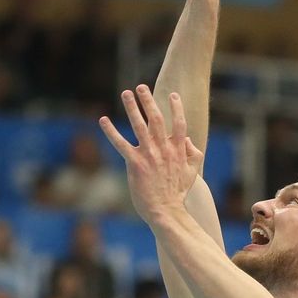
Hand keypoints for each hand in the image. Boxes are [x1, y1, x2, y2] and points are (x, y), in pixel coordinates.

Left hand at [98, 85, 203, 223]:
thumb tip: (188, 139)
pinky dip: (111, 131)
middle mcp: (163, 148)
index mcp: (177, 149)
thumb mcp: (192, 172)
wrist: (165, 210)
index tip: (173, 95)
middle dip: (148, 101)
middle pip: (155, 119)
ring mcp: (148, 155)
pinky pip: (121, 143)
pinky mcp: (135, 163)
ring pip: (139, 126)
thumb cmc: (177, 192)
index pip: (178, 123)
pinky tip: (103, 120)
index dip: (176, 108)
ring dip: (131, 108)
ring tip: (125, 93)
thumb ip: (193, 153)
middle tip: (141, 87)